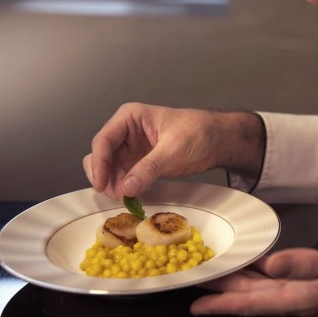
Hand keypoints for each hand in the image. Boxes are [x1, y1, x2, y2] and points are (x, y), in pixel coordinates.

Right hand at [82, 103, 263, 198]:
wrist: (218, 140)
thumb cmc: (199, 131)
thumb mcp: (174, 149)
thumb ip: (149, 167)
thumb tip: (127, 187)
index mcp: (130, 117)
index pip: (104, 140)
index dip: (99, 164)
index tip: (102, 184)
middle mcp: (126, 132)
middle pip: (101, 156)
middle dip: (105, 176)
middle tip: (116, 195)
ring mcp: (131, 148)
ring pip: (109, 169)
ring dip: (113, 185)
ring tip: (126, 198)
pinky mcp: (139, 163)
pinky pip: (122, 177)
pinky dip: (123, 188)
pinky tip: (131, 197)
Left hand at [191, 236, 317, 316]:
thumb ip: (310, 263)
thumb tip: (271, 264)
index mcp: (309, 298)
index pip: (258, 303)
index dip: (226, 302)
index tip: (197, 302)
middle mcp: (308, 302)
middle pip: (259, 301)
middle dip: (227, 295)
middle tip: (197, 287)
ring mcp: (317, 297)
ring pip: (270, 294)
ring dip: (244, 288)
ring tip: (220, 279)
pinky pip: (286, 286)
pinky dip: (267, 280)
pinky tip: (263, 270)